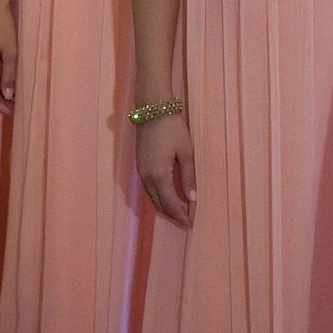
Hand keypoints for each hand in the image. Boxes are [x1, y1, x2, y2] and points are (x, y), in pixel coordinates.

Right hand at [135, 109, 196, 229]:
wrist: (153, 109)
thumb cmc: (173, 128)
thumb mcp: (186, 152)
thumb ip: (188, 177)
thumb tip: (192, 199)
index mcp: (159, 175)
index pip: (170, 204)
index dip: (181, 215)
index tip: (190, 224)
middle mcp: (147, 177)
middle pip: (159, 204)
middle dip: (172, 215)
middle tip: (186, 222)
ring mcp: (140, 172)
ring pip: (151, 198)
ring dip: (164, 208)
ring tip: (178, 213)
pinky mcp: (139, 166)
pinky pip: (148, 189)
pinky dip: (157, 198)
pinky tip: (166, 198)